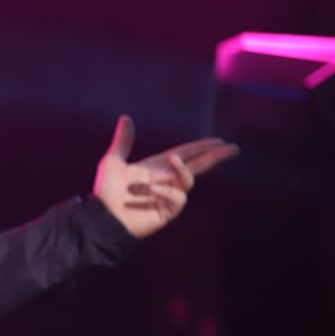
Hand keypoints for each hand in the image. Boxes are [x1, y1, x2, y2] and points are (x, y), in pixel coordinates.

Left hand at [92, 115, 239, 238]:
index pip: (185, 154)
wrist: (101, 217)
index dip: (201, 147)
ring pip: (188, 180)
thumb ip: (123, 141)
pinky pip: (178, 198)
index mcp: (157, 167)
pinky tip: (151, 189)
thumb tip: (125, 117)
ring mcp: (168, 196)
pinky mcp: (167, 211)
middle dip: (215, 157)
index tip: (218, 141)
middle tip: (233, 149)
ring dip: (182, 169)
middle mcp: (166, 180)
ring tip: (172, 159)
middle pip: (197, 166)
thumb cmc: (106, 193)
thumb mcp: (113, 162)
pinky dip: (166, 190)